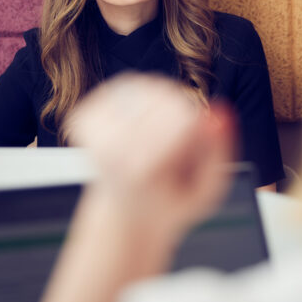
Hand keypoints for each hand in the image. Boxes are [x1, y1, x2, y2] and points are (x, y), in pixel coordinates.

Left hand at [65, 73, 234, 243]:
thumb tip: (219, 111)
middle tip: (176, 142)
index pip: (185, 117)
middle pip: (167, 98)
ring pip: (148, 86)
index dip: (197, 126)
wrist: (124, 216)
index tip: (190, 149)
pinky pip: (125, 85)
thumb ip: (219, 152)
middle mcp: (111, 150)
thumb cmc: (170, 202)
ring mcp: (94, 131)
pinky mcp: (83, 116)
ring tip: (158, 132)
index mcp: (142, 171)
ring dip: (161, 101)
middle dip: (181, 112)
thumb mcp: (207, 191)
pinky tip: (139, 123)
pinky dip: (139, 98)